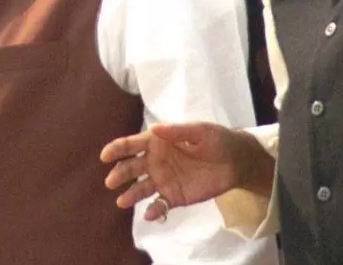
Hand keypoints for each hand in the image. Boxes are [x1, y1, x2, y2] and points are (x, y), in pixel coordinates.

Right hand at [100, 122, 273, 221]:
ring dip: (130, 194)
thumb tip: (155, 128)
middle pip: (132, 167)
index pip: (133, 145)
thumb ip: (178, 131)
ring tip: (122, 201)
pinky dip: (153, 210)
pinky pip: (159, 205)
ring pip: (141, 188)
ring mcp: (163, 180)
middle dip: (120, 173)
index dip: (117, 149)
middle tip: (112, 181)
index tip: (105, 156)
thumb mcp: (201, 131)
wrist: (236, 162)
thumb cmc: (217, 140)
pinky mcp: (174, 196)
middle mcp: (156, 162)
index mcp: (158, 142)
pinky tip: (150, 213)